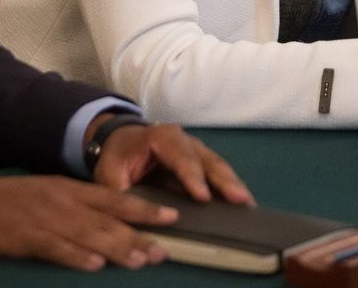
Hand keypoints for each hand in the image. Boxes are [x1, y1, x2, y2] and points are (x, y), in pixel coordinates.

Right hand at [0, 164, 176, 270]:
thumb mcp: (42, 194)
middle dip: (140, 233)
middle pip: (108, 218)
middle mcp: (61, 201)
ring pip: (89, 235)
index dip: (143, 209)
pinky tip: (94, 265)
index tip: (171, 217)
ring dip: (118, 249)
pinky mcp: (24, 238)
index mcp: (66, 189)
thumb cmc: (1, 201)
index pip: (113, 199)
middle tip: (166, 247)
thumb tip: (103, 222)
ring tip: (142, 260)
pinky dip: (76, 257)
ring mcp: (44, 220)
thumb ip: (71, 206)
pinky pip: (56, 248)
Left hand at [94, 121, 252, 205]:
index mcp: (160, 138)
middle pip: (206, 159)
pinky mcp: (201, 161)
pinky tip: (242, 202)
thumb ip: (121, 195)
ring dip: (233, 184)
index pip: (180, 157)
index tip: (203, 197)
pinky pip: (218, 172)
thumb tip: (133, 219)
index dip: (192, 177)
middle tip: (240, 199)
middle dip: (224, 180)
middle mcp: (184, 139)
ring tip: (248, 204)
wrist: (120, 142)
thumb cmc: (117, 158)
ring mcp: (195, 149)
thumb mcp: (109, 175)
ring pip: (217, 165)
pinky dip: (230, 186)